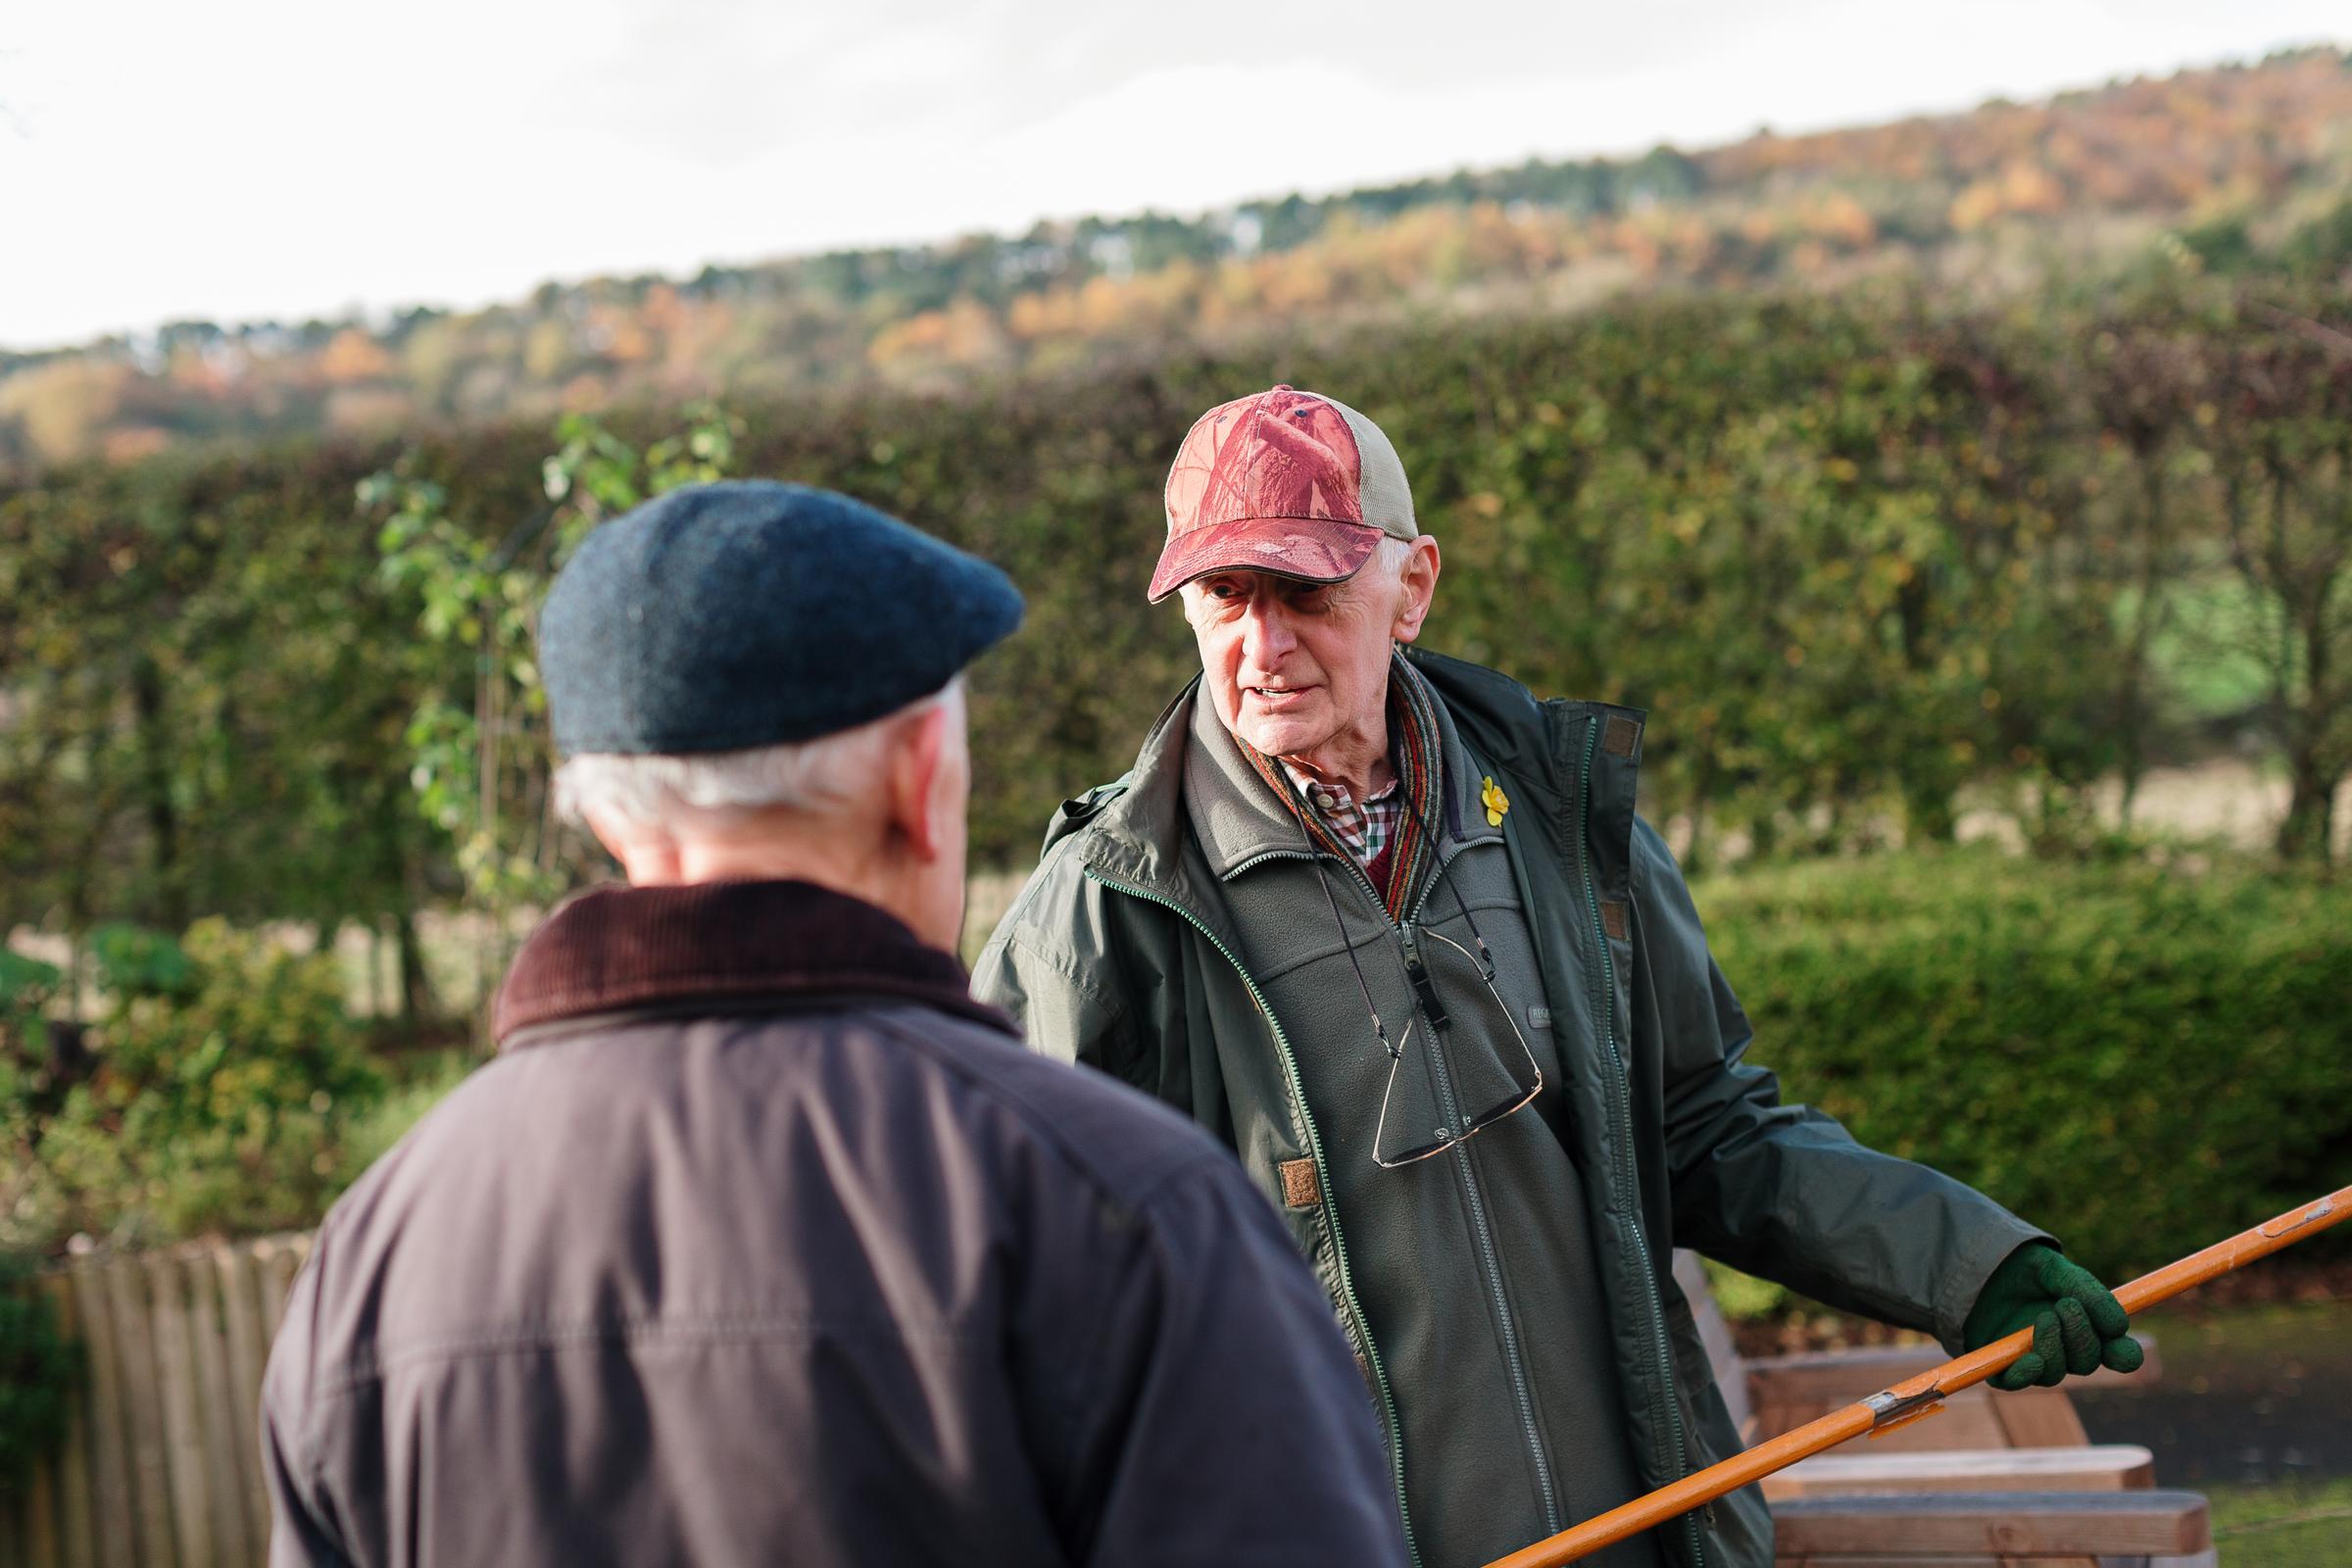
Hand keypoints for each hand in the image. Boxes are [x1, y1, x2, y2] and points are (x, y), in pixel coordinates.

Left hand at [1963, 1243, 2143, 1390]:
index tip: (2117, 1333)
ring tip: (2044, 1317)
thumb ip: (2084, 1288)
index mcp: (2087, 1329)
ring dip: (2055, 1348)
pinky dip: (2027, 1373)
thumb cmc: (2021, 1269)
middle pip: (2087, 1363)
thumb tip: (2119, 1326)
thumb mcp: (2053, 1268)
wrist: (1974, 1268)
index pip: (2120, 1355)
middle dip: (2082, 1336)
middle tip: (2066, 1306)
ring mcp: (2034, 1361)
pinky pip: (2018, 1382)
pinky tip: (2031, 1359)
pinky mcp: (2002, 1367)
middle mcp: (2065, 1351)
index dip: (2125, 1354)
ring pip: (2056, 1373)